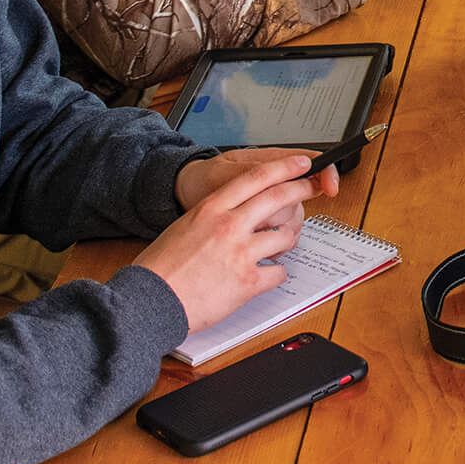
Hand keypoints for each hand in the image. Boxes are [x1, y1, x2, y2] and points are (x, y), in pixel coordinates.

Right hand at [136, 152, 338, 334]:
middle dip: (302, 189)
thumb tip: (233, 214)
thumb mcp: (184, 227)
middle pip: (278, 198)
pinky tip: (268, 274)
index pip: (255, 178)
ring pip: (285, 234)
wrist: (151, 300)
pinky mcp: (247, 282)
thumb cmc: (161, 268)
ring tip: (286, 240)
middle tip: (313, 187)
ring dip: (291, 236)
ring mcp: (240, 253)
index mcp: (211, 209)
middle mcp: (228, 226)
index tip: (300, 163)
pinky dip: (277, 273)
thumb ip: (212, 217)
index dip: (283, 167)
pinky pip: (279, 272)